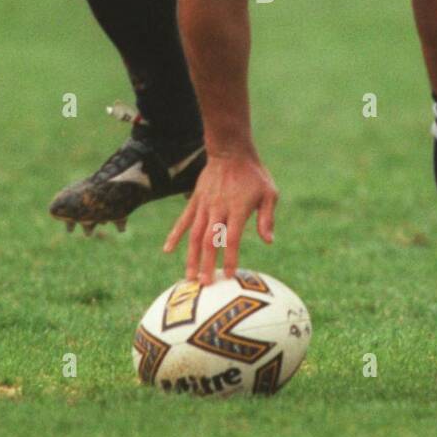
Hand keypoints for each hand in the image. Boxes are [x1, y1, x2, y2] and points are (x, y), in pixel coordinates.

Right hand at [163, 152, 277, 284]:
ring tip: (189, 277)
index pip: (232, 238)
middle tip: (205, 284)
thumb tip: (269, 241)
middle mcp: (218, 209)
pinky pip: (183, 220)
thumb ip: (267, 218)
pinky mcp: (195, 201)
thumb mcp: (269, 193)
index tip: (228, 275)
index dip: (230, 257)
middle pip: (210, 241)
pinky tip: (168, 250)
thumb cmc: (254, 174)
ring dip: (191, 257)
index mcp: (237, 209)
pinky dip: (175, 235)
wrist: (231, 151)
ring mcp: (204, 205)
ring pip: (195, 235)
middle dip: (207, 264)